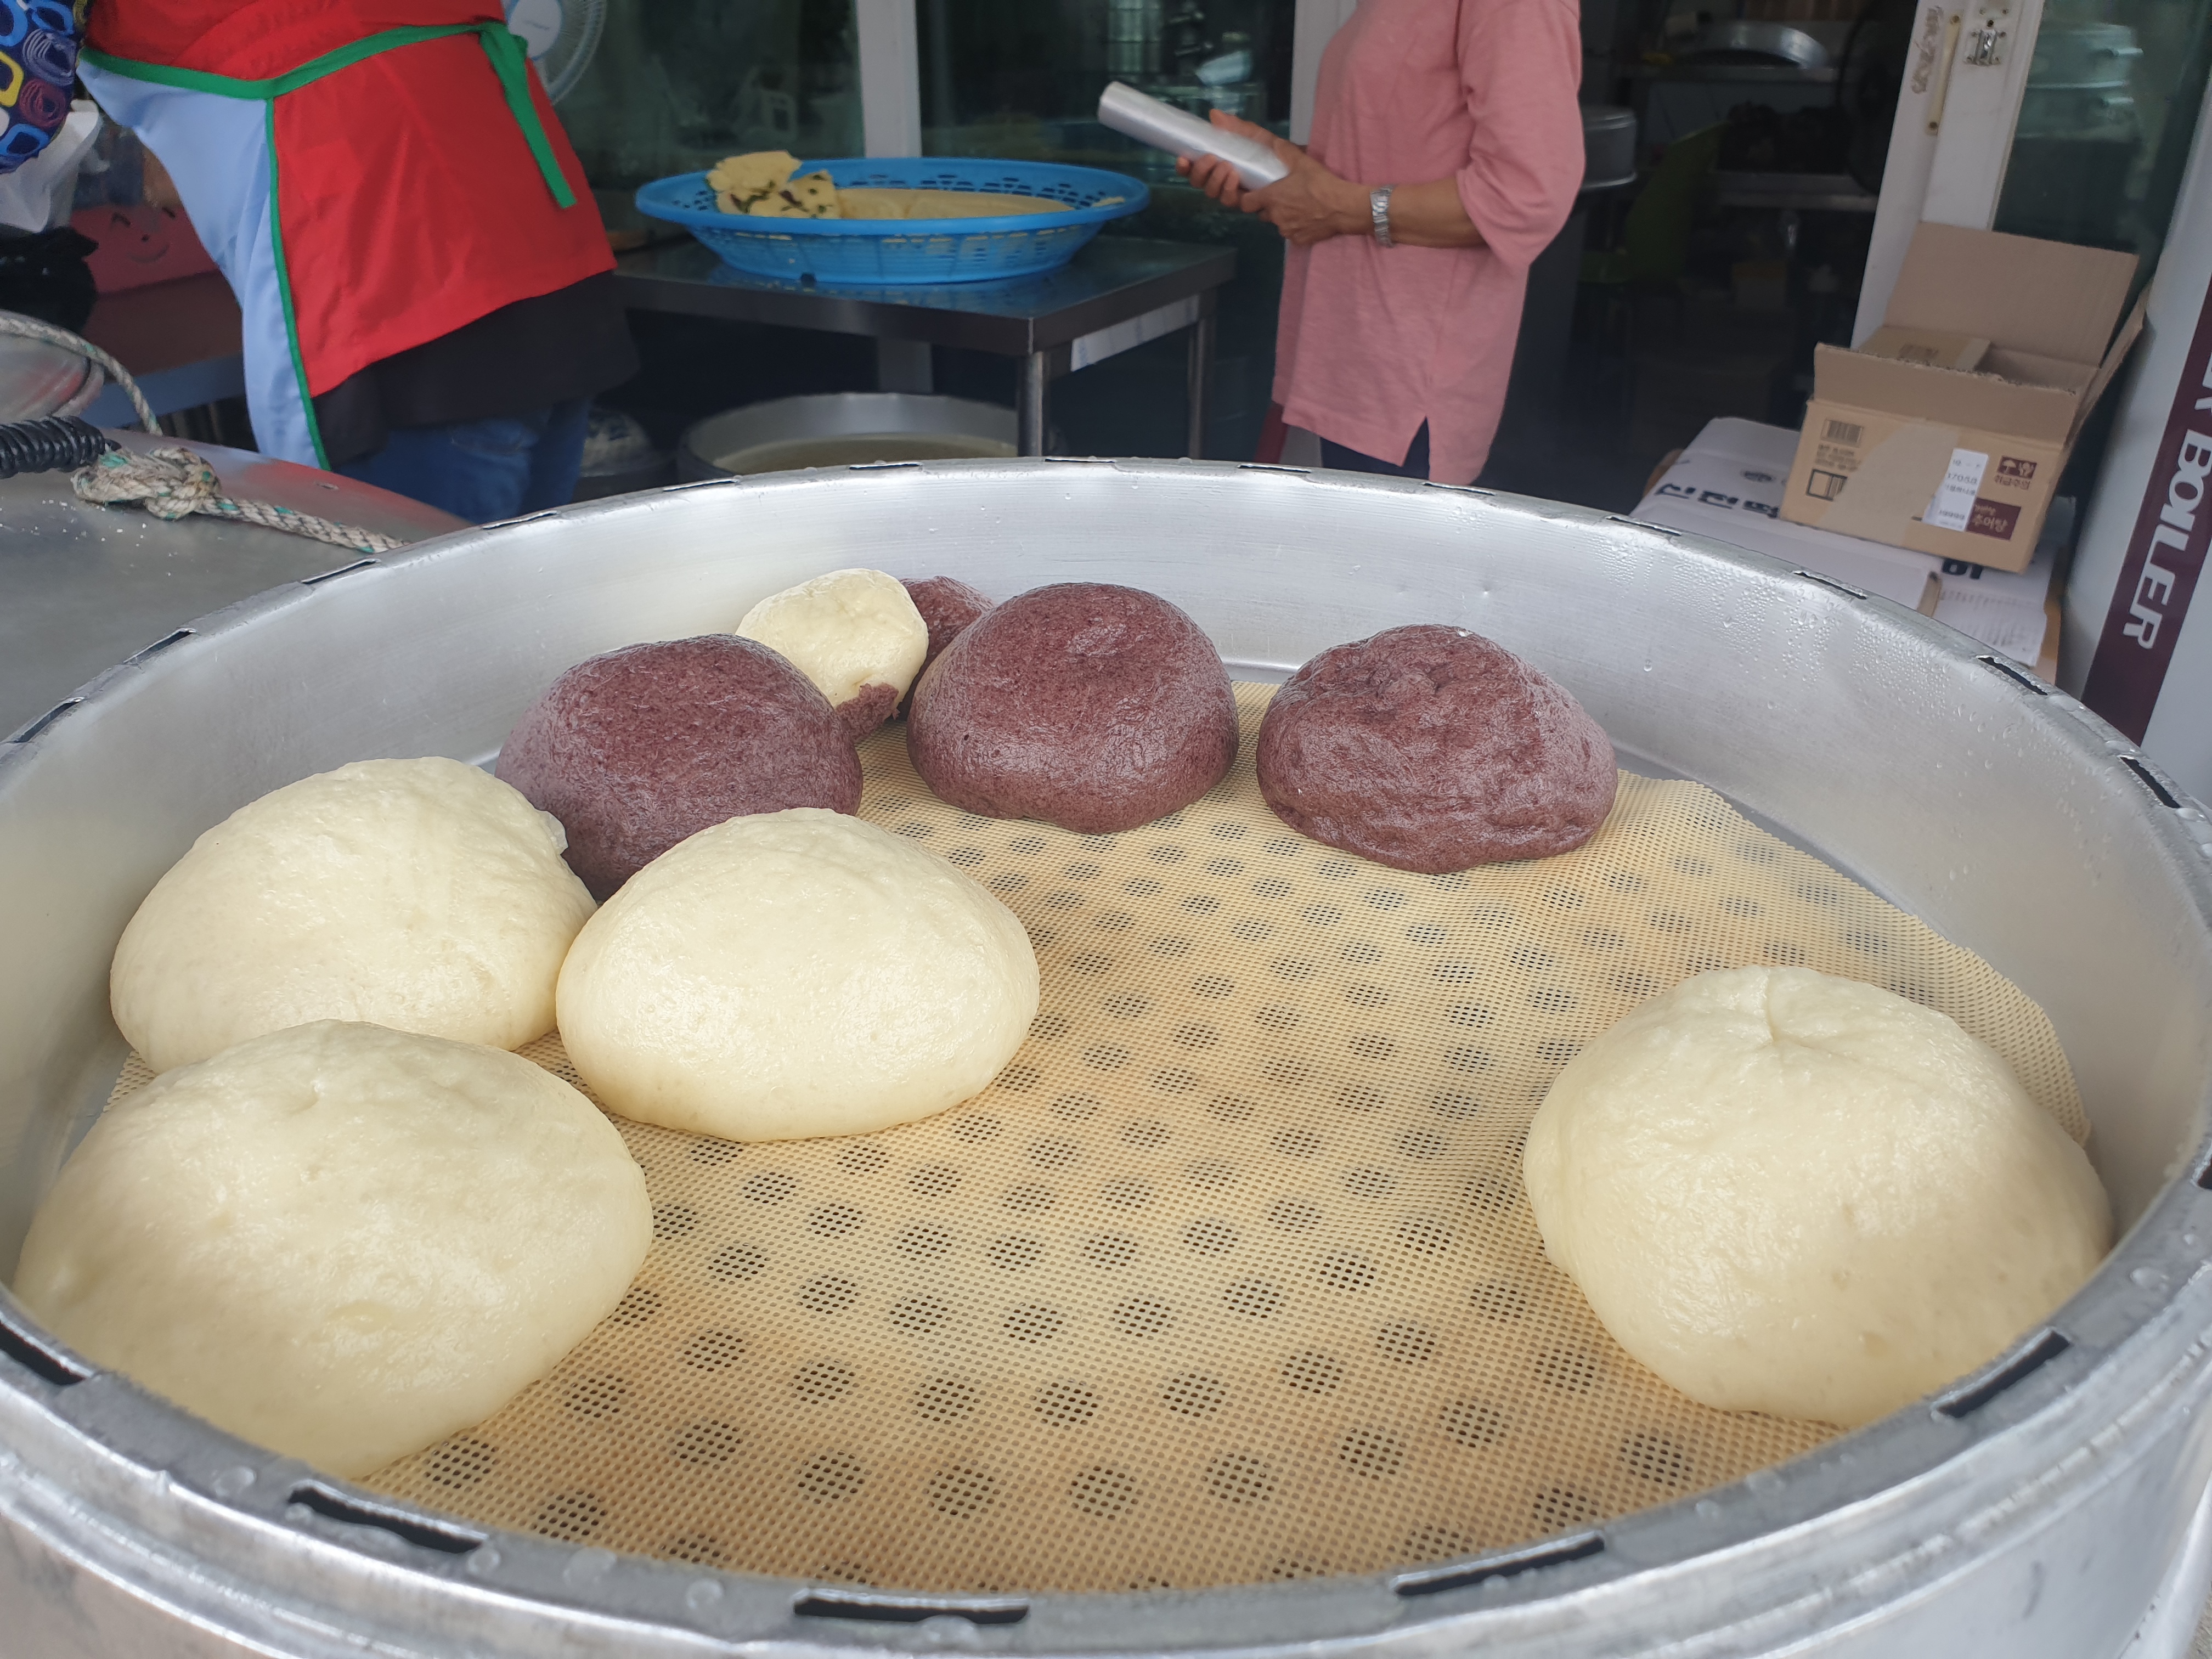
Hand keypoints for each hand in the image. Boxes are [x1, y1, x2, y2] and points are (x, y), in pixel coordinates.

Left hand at [1175, 108, 1365, 246]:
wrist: (1344, 208)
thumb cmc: (1322, 185)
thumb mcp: (1303, 163)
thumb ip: (1285, 152)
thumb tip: (1275, 142)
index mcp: (1271, 198)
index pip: (1245, 202)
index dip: (1246, 197)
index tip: (1252, 192)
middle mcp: (1275, 217)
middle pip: (1261, 214)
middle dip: (1266, 206)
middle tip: (1280, 197)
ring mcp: (1286, 230)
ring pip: (1277, 224)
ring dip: (1282, 216)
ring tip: (1297, 205)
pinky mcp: (1298, 240)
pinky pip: (1291, 233)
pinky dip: (1296, 226)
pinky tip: (1307, 217)